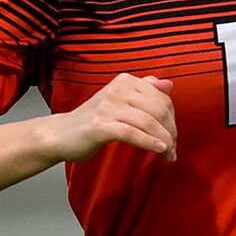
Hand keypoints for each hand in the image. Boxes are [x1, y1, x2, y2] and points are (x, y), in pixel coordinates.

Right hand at [46, 73, 176, 162]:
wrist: (62, 133)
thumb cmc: (95, 119)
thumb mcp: (120, 100)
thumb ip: (144, 90)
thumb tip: (169, 84)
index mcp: (125, 81)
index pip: (162, 99)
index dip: (173, 119)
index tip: (173, 136)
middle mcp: (117, 89)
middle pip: (158, 110)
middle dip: (171, 132)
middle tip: (174, 149)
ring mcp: (108, 106)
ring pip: (148, 122)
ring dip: (164, 141)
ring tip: (169, 155)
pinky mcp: (101, 125)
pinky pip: (133, 133)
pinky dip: (150, 143)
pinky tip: (160, 150)